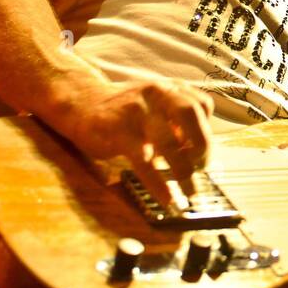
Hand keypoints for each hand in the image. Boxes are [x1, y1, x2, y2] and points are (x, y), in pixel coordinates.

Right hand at [51, 76, 214, 205]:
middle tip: (201, 169)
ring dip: (184, 171)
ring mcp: (135, 112)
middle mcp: (155, 95)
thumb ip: (177, 119)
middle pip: (190, 114)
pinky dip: (158, 183)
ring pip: (168, 142)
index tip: (202, 153)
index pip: (202, 105)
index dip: (207, 130)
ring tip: (190, 192)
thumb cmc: (124, 111)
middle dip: (202, 145)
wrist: (80, 104)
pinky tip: (167, 198)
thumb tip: (200, 151)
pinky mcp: (118, 132)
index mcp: (168, 89)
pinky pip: (143, 161)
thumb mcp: (154, 105)